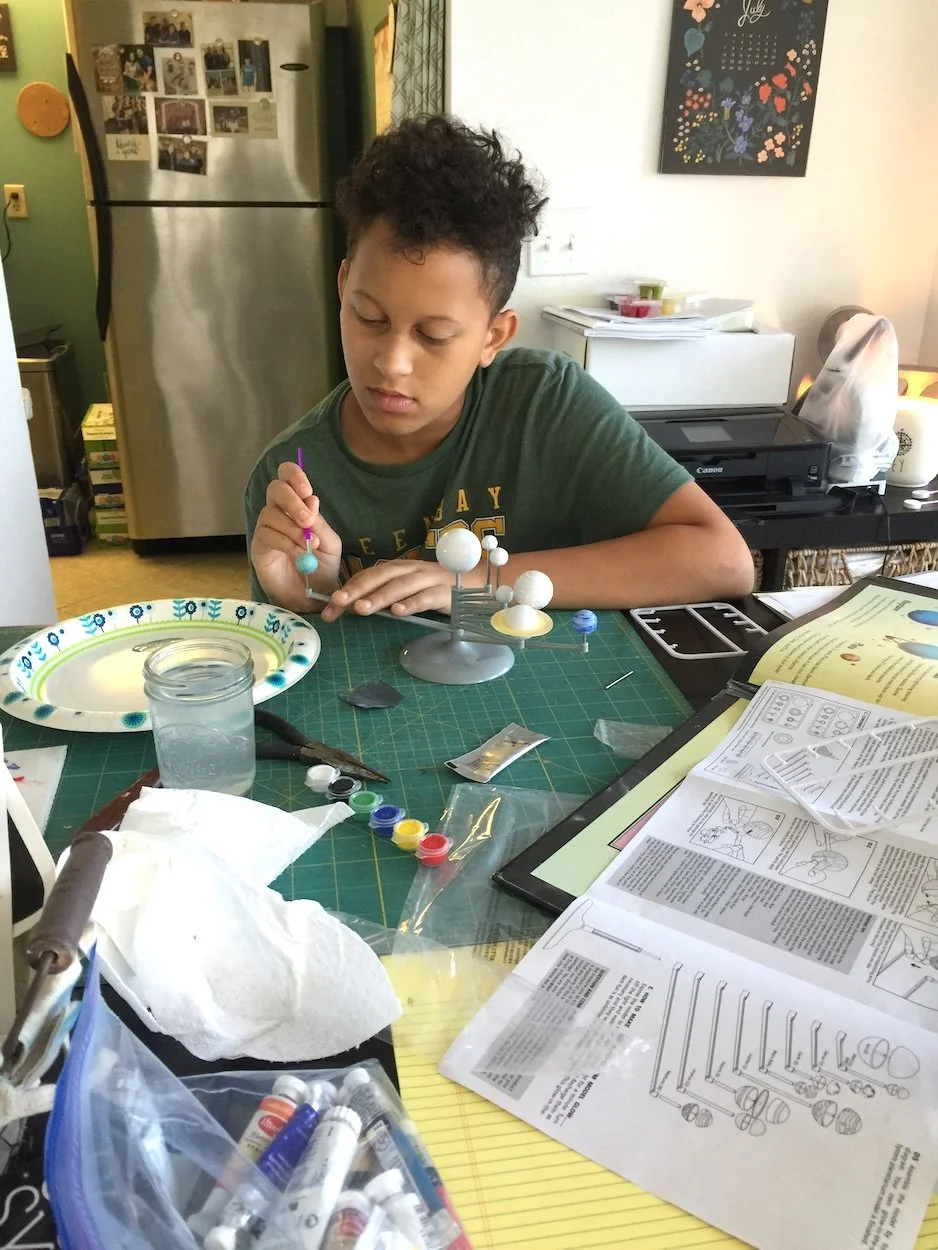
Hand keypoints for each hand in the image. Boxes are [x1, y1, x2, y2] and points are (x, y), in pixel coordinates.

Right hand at [250, 462, 342, 612]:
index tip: (307, 490)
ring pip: (271, 513)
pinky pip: (267, 535)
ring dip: (292, 528)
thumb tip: (311, 498)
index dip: (294, 475)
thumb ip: (320, 522)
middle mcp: (279, 512)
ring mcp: (266, 529)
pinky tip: (299, 553)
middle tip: (307, 520)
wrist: (313, 596)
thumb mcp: (330, 543)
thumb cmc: (322, 567)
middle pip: (275, 489)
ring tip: (308, 545)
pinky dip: (286, 542)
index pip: (287, 476)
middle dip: (292, 501)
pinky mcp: (258, 546)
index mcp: (298, 505)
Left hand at [321, 558, 456, 621]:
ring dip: (380, 597)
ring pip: (401, 586)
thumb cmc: (438, 589)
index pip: (369, 575)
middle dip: (358, 589)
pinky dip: (412, 604)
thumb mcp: (409, 589)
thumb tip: (354, 607)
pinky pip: (426, 597)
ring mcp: (429, 579)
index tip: (330, 607)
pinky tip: (398, 612)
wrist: (478, 584)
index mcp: (399, 568)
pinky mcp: (445, 592)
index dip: (349, 589)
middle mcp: (412, 569)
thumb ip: (385, 595)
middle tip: (338, 603)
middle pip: (381, 577)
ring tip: (361, 609)